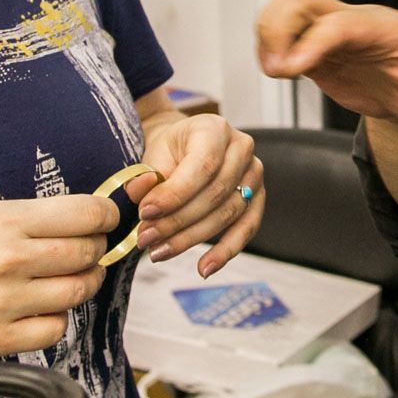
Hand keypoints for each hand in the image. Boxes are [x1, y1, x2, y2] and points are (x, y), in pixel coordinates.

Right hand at [0, 195, 117, 357]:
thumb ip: (25, 217)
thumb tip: (77, 220)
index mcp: (4, 222)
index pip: (86, 215)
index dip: (107, 216)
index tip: (108, 219)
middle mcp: (8, 262)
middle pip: (88, 254)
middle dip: (95, 248)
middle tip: (87, 248)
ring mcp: (3, 304)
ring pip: (78, 292)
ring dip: (82, 282)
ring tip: (68, 276)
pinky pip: (54, 329)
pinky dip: (56, 317)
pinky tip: (40, 306)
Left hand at [130, 113, 261, 277]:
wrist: (185, 147)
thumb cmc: (169, 152)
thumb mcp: (152, 155)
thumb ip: (146, 176)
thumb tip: (140, 195)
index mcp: (214, 129)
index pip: (202, 166)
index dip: (175, 194)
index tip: (145, 213)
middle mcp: (242, 148)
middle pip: (215, 194)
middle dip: (177, 221)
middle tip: (145, 238)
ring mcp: (254, 173)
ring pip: (227, 214)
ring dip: (190, 239)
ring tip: (159, 252)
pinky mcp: (257, 197)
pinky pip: (246, 228)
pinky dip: (225, 251)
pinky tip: (204, 268)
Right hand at [255, 0, 397, 129]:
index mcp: (382, 28)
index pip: (339, 24)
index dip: (314, 41)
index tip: (295, 67)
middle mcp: (350, 22)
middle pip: (301, 0)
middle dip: (278, 27)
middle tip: (277, 69)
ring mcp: (328, 33)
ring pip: (284, 8)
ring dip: (267, 34)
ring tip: (274, 69)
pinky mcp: (314, 51)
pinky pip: (279, 33)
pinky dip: (267, 47)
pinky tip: (276, 71)